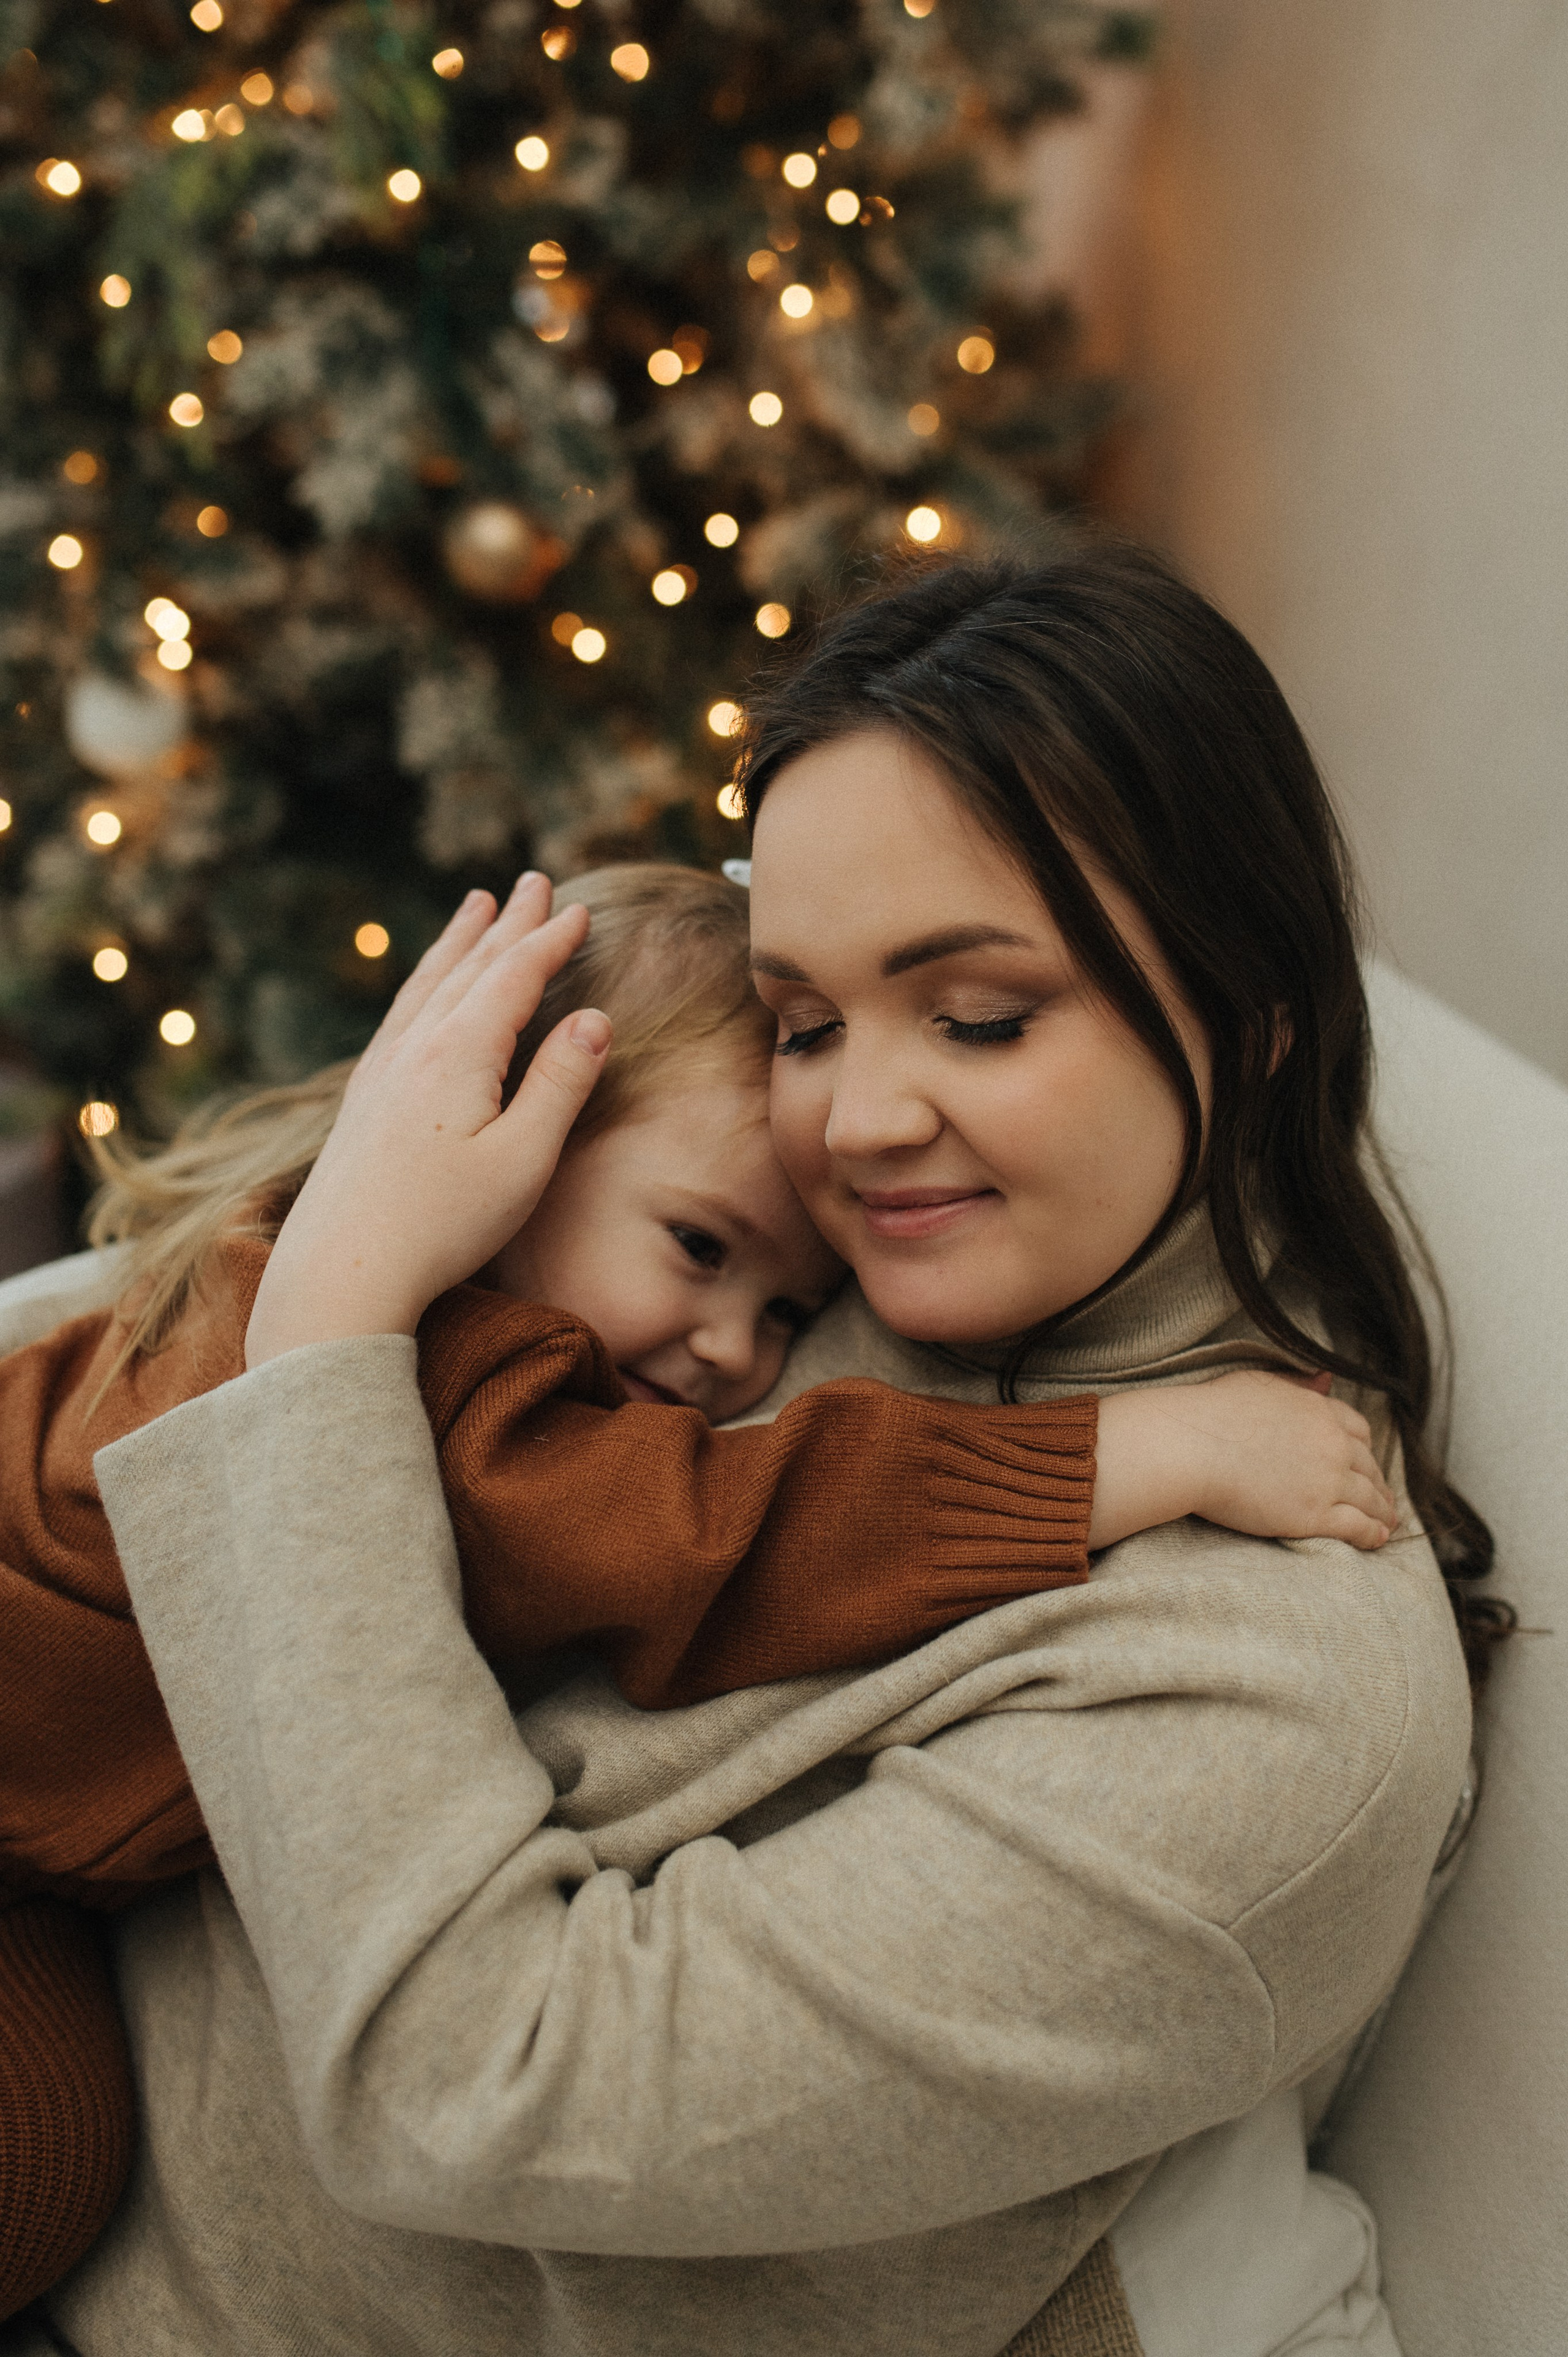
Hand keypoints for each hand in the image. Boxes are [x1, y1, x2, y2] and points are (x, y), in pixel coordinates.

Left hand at [246, 874, 609, 1366]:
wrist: (340, 1273)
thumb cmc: (441, 1226)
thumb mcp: (522, 1161)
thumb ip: (560, 1084)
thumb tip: (595, 1018)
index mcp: (459, 1054)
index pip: (513, 977)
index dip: (550, 941)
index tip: (580, 911)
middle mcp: (414, 1049)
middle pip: (468, 967)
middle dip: (506, 923)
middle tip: (533, 881)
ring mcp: (381, 1072)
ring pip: (427, 984)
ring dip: (457, 942)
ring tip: (475, 907)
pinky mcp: (362, 1101)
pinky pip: (400, 1015)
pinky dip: (423, 982)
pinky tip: (424, 989)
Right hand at [1091, 1370, 1399, 1553]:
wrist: (1190, 1447)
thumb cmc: (1212, 1412)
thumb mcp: (1259, 1384)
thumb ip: (1297, 1384)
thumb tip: (1326, 1378)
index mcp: (1319, 1410)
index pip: (1358, 1431)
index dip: (1363, 1449)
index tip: (1363, 1462)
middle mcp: (1332, 1444)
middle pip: (1369, 1466)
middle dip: (1377, 1483)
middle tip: (1381, 1497)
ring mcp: (1328, 1481)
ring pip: (1370, 1499)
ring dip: (1382, 1511)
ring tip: (1387, 1523)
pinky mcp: (1316, 1515)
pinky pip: (1359, 1527)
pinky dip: (1374, 1534)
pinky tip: (1378, 1539)